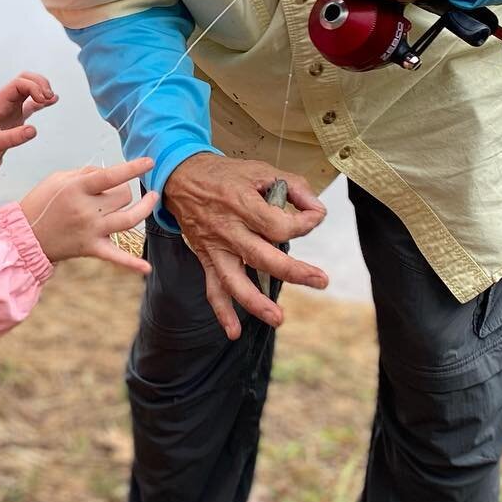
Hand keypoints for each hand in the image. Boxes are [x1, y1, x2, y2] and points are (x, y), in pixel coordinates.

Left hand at [0, 72, 57, 173]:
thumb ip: (13, 138)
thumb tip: (33, 130)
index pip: (18, 83)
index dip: (33, 87)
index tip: (42, 100)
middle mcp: (5, 101)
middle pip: (24, 79)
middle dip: (39, 83)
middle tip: (48, 97)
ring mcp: (11, 107)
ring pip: (29, 87)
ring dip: (42, 89)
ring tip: (51, 98)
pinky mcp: (17, 116)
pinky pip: (32, 103)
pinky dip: (43, 100)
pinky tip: (54, 100)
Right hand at [20, 156, 157, 273]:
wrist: (25, 235)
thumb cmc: (41, 202)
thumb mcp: (57, 179)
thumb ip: (85, 173)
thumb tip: (109, 173)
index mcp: (77, 189)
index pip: (111, 175)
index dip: (133, 168)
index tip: (149, 162)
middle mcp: (87, 210)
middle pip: (123, 196)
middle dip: (123, 189)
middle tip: (113, 190)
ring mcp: (91, 231)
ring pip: (129, 219)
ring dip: (144, 208)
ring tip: (152, 198)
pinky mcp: (91, 248)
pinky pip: (116, 257)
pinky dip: (132, 264)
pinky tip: (147, 268)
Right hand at [164, 152, 327, 334]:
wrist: (181, 178)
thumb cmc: (225, 174)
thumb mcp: (261, 169)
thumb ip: (294, 188)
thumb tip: (317, 210)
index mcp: (242, 204)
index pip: (280, 225)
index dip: (304, 224)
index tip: (314, 218)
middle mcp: (229, 229)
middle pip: (263, 257)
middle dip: (294, 272)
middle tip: (320, 281)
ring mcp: (216, 247)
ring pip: (235, 280)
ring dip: (256, 302)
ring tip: (278, 318)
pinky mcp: (208, 258)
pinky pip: (213, 288)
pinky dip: (221, 311)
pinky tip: (233, 332)